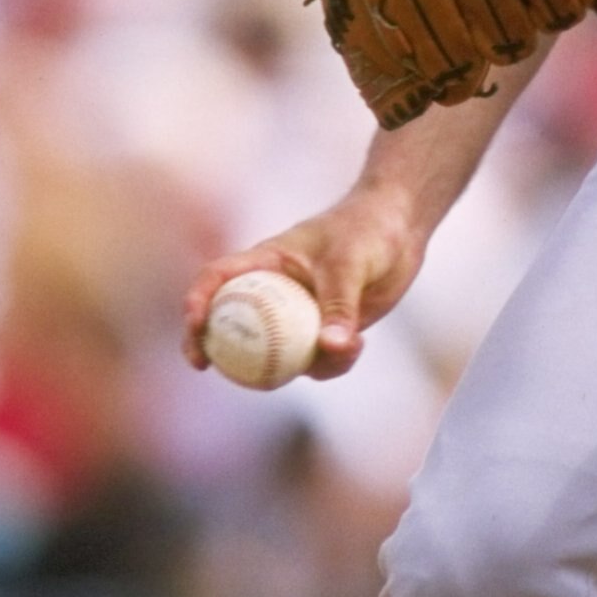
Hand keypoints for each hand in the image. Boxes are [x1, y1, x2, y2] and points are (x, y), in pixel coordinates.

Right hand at [183, 186, 426, 379]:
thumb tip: (330, 348)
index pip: (218, 277)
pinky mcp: (323, 330)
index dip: (197, 299)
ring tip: (347, 350)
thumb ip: (339, 304)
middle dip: (209, 346)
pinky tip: (359, 346)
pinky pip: (315, 361)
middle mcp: (274, 291)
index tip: (194, 324)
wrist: (402, 229)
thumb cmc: (367, 229)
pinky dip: (332, 363)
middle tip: (203, 367)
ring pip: (275, 352)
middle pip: (229, 322)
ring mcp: (297, 315)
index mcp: (266, 262)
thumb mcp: (350, 262)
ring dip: (298, 366)